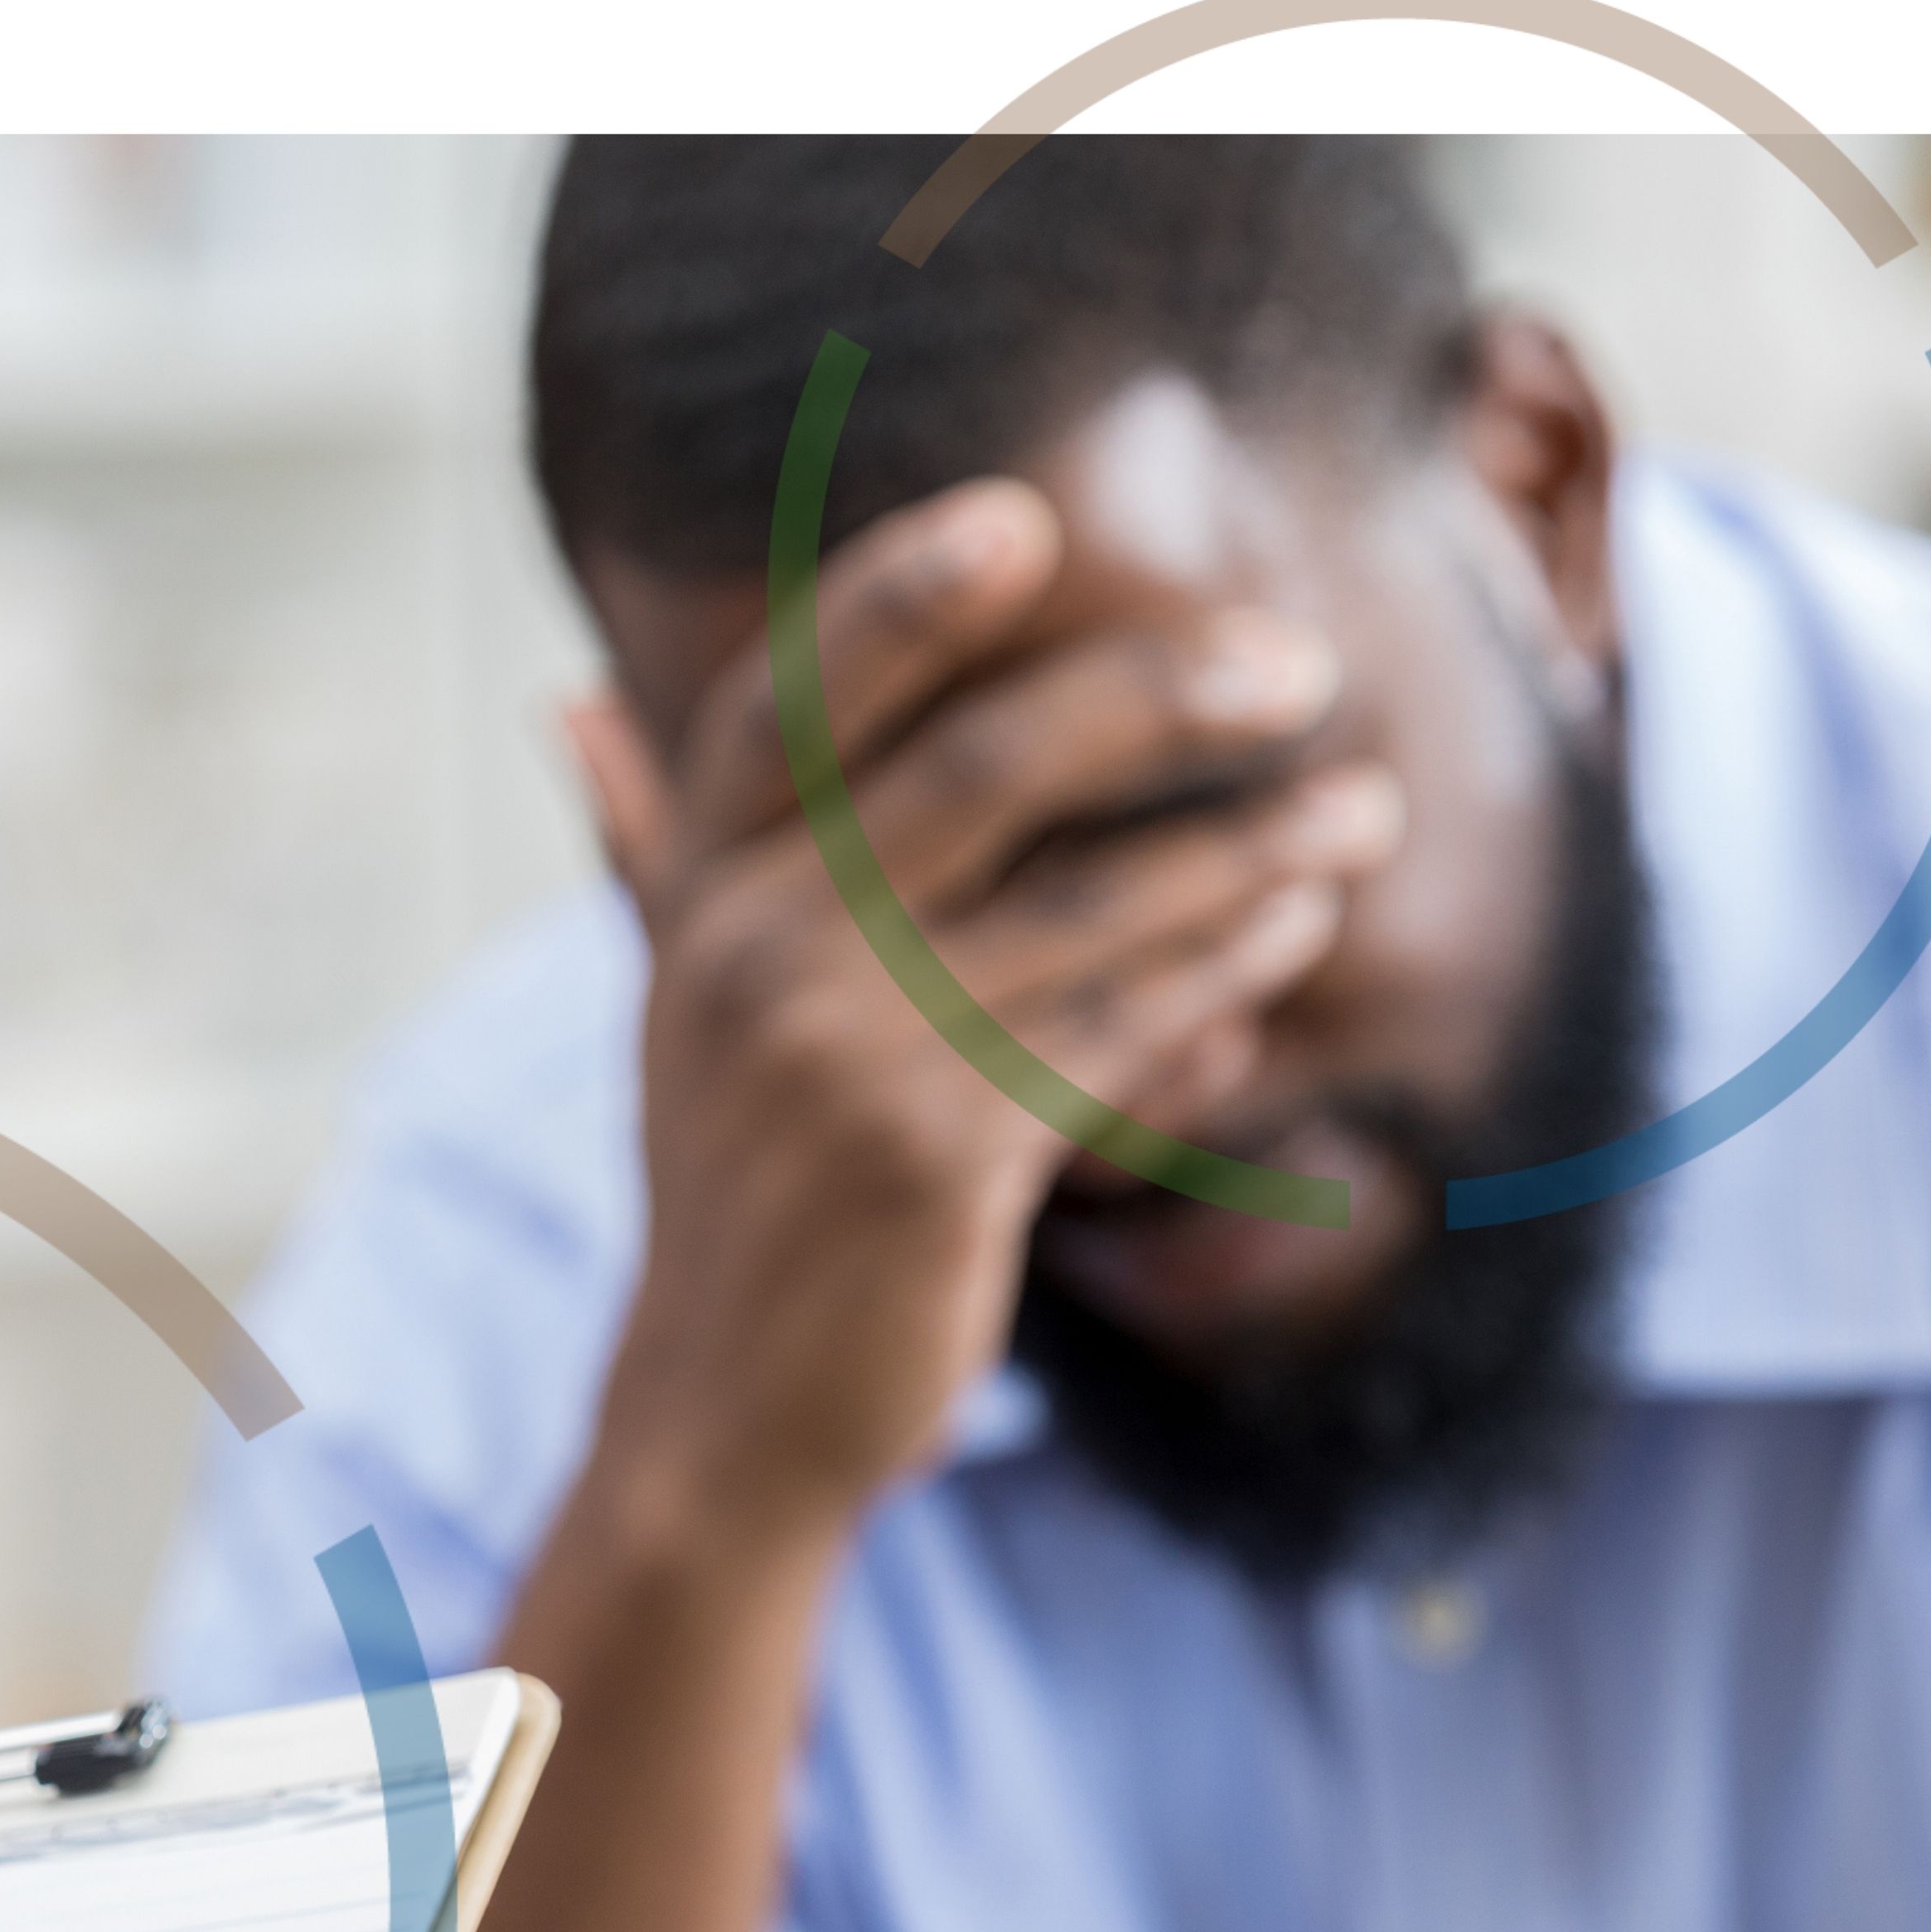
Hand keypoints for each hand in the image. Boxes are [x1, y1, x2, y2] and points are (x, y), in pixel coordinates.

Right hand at [574, 475, 1398, 1545]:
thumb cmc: (732, 1180)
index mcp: (696, 896)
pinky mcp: (940, 1158)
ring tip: (1363, 810)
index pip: (791, 701)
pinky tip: (1294, 924)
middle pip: (982, 768)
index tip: (1025, 520)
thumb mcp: (672, 1003)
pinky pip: (1122, 1030)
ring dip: (1252, 845)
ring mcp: (848, 1057)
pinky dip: (1224, 969)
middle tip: (1294, 666)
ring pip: (1095, 904)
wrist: (724, 1411)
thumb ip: (647, 849)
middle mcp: (758, 955)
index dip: (901, 599)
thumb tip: (568, 703)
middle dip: (1156, 697)